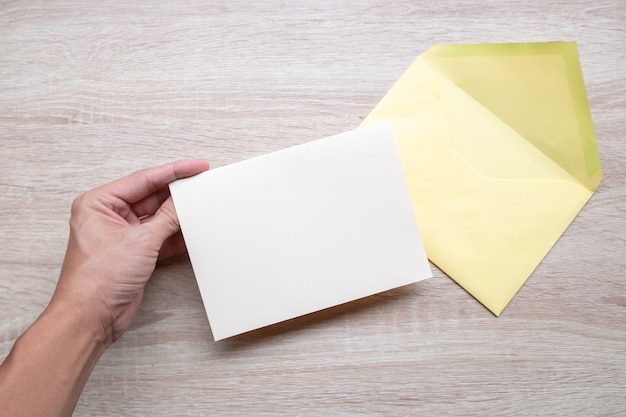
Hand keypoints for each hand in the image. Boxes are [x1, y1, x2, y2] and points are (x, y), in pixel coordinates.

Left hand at [51, 159, 208, 345]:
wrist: (90, 318)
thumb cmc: (97, 280)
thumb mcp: (141, 242)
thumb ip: (167, 218)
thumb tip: (185, 202)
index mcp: (98, 203)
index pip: (143, 179)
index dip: (173, 171)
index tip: (196, 166)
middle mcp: (107, 215)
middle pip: (150, 196)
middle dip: (176, 193)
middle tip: (201, 184)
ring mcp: (120, 234)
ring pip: (156, 216)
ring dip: (177, 214)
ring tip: (200, 205)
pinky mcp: (132, 252)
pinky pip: (158, 236)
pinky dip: (175, 234)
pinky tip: (191, 230)